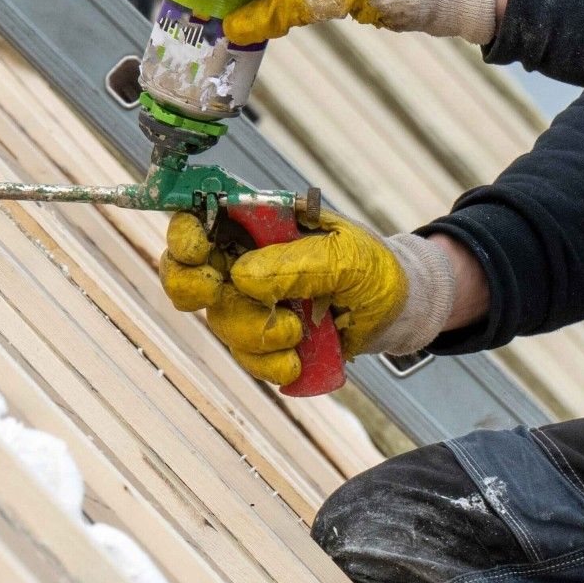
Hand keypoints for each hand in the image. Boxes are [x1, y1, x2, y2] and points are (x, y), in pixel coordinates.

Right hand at [160, 209, 412, 386]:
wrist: (399, 311)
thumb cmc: (373, 268)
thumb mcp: (346, 256)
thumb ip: (296, 263)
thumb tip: (242, 277)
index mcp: (260, 225)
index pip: (202, 219)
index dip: (184, 232)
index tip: (195, 249)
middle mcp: (246, 261)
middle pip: (188, 273)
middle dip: (191, 286)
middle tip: (214, 291)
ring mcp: (253, 303)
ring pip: (220, 320)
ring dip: (255, 332)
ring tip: (297, 332)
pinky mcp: (264, 340)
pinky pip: (246, 357)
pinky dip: (270, 363)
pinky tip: (297, 359)